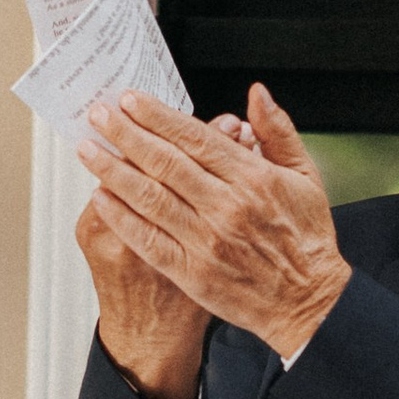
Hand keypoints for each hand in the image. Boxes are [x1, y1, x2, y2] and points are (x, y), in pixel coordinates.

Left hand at [77, 86, 350, 370]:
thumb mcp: (306, 177)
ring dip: (114, 171)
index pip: (194, 137)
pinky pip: (149, 240)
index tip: (131, 101)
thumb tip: (256, 95)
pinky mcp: (194, 273)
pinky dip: (122, 219)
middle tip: (99, 115)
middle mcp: (227, 207)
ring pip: (151, 198)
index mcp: (253, 179)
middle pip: (165, 161)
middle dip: (126, 134)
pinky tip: (101, 199)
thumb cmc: (307, 242)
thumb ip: (279, 132)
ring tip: (89, 150)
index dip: (157, 117)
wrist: (308, 303)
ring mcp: (207, 241)